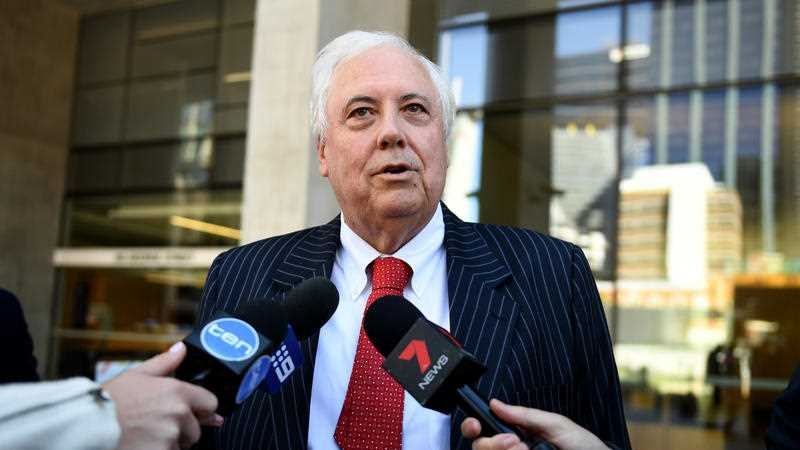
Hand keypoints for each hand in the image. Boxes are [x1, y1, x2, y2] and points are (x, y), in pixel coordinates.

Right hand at [103, 342, 222, 449]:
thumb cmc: (108, 401)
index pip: (210, 403)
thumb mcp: (136, 375)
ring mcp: (170, 437)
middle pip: (196, 428)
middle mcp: (178, 414)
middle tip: (157, 426)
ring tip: (147, 436)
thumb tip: (181, 349)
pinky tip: (143, 446)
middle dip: (183, 429)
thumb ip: (164, 363)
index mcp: (176, 392)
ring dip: (171, 444)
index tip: (195, 413)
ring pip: (183, 446)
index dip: (202, 409)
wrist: (86, 426)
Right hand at [460, 399, 608, 449]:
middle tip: (516, 442)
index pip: (483, 430)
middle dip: (492, 443)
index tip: (476, 425)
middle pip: (479, 447)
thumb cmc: (583, 445)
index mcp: (515, 434)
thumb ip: (524, 415)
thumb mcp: (555, 424)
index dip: (473, 426)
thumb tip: (495, 403)